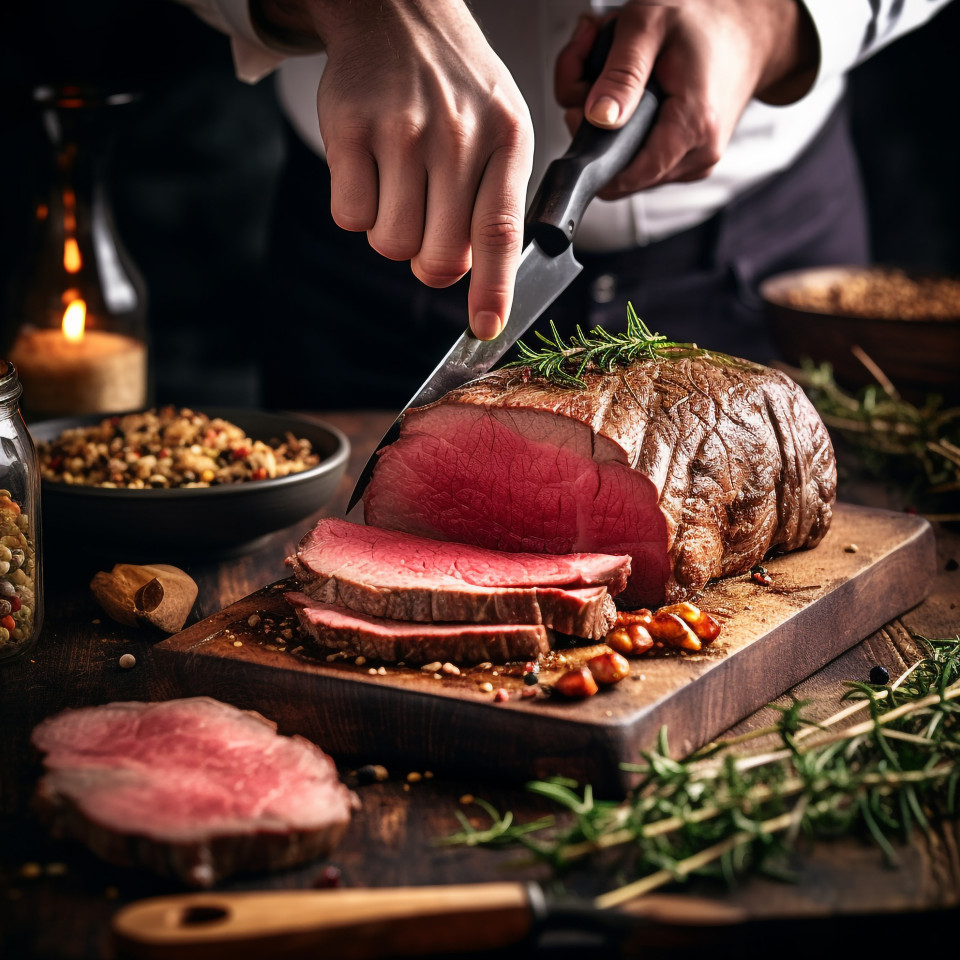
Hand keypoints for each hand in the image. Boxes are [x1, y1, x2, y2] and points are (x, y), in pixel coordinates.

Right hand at [255, 0, 533, 340]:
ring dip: (393, 234)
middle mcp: (457, 135)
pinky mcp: (348, 130)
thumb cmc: (456, 86)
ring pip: (390, 244)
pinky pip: (350, 217)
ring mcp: (400, 131)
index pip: (500, 232)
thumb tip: (475, 280)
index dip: (493, 289)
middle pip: (438, 257)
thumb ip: (496, 202)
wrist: (398, 14)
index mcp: (506, 140)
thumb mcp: (502, 128)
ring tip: (400, 185)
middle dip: (430, 263)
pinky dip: (357, 211)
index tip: (485, 328)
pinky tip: (370, 171)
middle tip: (428, 227)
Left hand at [554, 1, 817, 198]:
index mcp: (694, 125)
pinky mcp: (685, 163)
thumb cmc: (705, 21)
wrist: (748, 31)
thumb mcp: (651, 24)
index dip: (590, 149)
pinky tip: (630, 96)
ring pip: (624, 166)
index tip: (579, 110)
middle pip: (618, 170)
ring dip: (606, 125)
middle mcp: (697, 155)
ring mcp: (692, 163)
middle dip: (593, 124)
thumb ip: (621, 71)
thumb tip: (596, 118)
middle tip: (593, 71)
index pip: (625, 177)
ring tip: (615, 76)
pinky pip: (638, 160)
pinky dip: (623, 130)